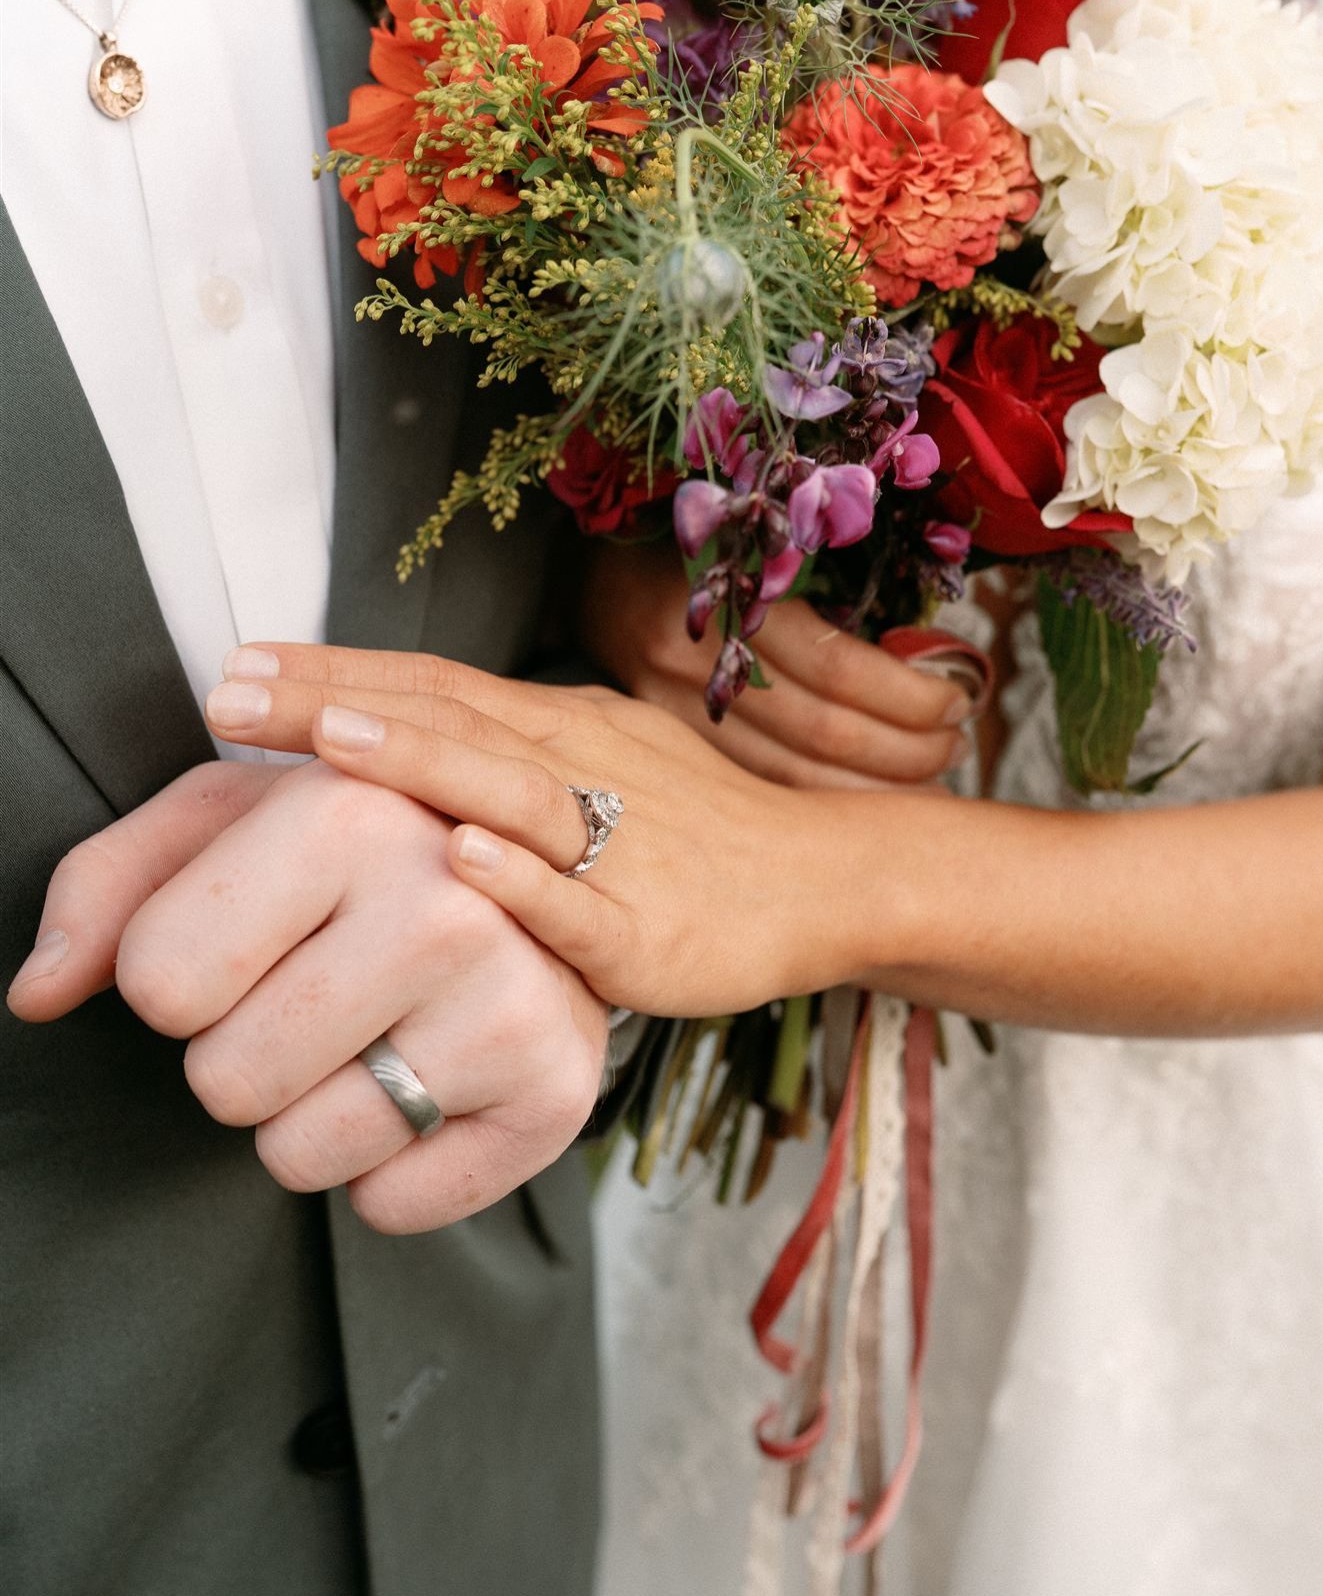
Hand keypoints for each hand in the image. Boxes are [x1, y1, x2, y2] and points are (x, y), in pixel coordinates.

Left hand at [12, 752, 607, 1233]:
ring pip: (297, 1154)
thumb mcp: (220, 821)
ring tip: (372, 1030)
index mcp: (347, 810)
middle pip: (223, 1081)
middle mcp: (444, 900)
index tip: (250, 936)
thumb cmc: (353, 845)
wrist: (534, 873)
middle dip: (244, 1049)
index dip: (179, 975)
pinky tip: (429, 1078)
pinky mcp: (555, 1091)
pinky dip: (389, 1168)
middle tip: (316, 987)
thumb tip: (35, 992)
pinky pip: (388, 1206)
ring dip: (309, 1115)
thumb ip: (105, 889)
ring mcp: (512, 1000)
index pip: (156, 983)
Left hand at [202, 644, 908, 1018]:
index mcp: (558, 730)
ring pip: (510, 792)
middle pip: (449, 720)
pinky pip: (583, 903)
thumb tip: (384, 727)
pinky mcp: (650, 929)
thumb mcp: (594, 760)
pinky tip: (464, 862)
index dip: (336, 670)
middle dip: (337, 703)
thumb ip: (499, 749)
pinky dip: (524, 880)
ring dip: (420, 762)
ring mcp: (617, 845)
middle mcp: (580, 768)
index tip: (238, 666)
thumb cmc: (691, 824)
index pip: (434, 685)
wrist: (819, 877)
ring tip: (332, 739)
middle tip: (230, 693)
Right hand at [581, 540, 982, 789]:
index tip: (960, 699)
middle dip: (908, 750)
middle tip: (958, 746)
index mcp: (726, 596)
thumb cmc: (697, 558)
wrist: (590, 582)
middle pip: (824, 731)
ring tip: (931, 781)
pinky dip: (825, 803)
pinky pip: (760, 789)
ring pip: (794, 776)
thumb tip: (925, 666)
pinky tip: (869, 805)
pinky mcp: (666, 750)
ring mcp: (672, 715)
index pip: (839, 668)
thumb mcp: (755, 554)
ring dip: (877, 788)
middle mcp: (694, 662)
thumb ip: (820, 609)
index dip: (910, 695)